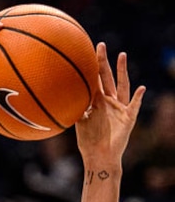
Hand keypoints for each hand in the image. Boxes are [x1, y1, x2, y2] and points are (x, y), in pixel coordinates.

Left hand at [75, 43, 145, 162]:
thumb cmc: (89, 142)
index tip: (84, 53)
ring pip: (121, 85)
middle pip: (106, 77)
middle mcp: (109, 102)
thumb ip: (75, 111)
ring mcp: (119, 108)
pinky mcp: (128, 118)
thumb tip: (59, 102)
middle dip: (103, 62)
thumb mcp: (79, 124)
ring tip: (122, 55)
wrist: (100, 156)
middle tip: (100, 45)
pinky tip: (142, 88)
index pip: (93, 81)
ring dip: (121, 71)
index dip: (89, 69)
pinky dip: (138, 98)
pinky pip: (134, 106)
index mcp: (97, 102)